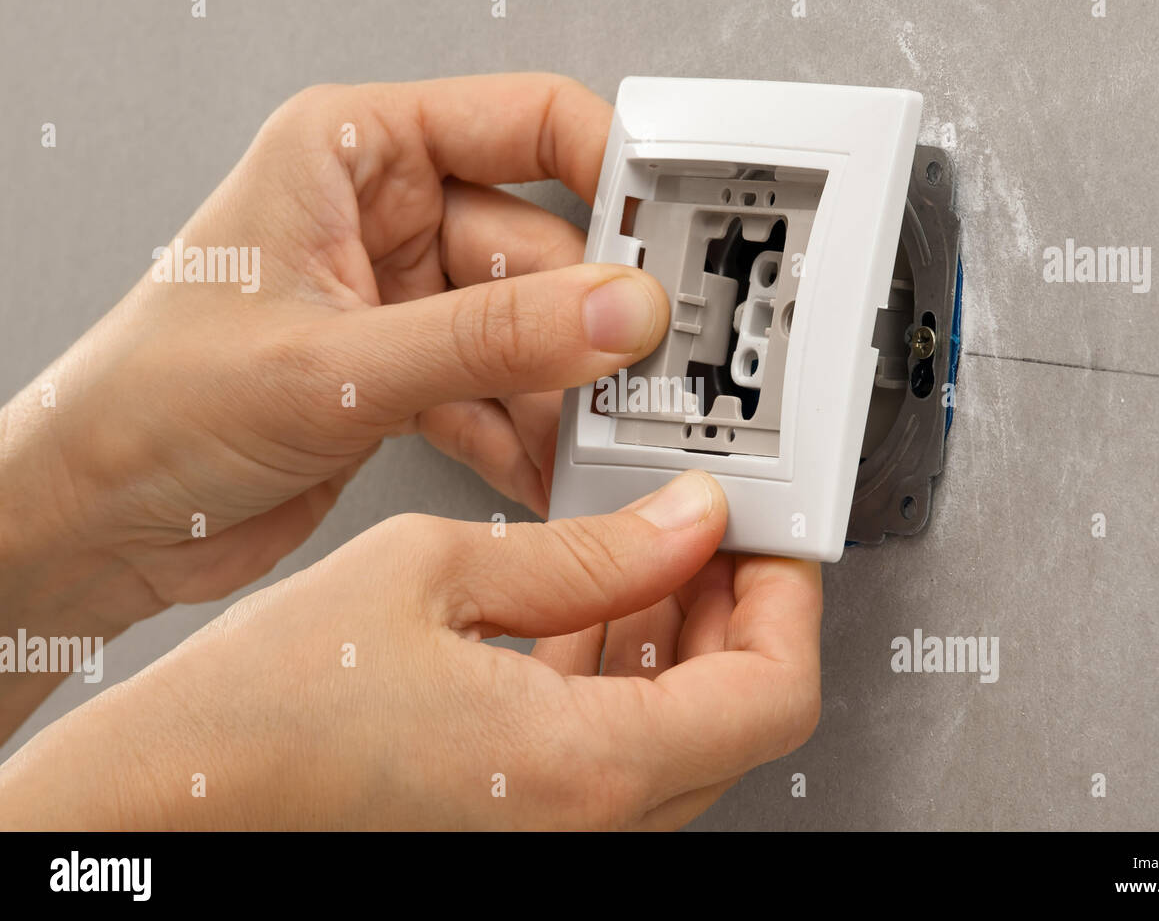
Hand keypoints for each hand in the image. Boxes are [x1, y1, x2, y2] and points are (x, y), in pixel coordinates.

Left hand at [0, 74, 664, 632]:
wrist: (98, 522)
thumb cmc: (151, 408)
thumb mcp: (335, 363)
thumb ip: (487, 339)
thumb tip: (614, 311)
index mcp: (353, 154)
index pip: (524, 123)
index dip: (611, 169)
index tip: (672, 233)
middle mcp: (384, 218)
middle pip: (541, 244)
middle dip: (588, 319)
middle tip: (639, 371)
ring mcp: (401, 300)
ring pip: (528, 329)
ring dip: (561, 391)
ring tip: (592, 436)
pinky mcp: (407, 374)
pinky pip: (499, 390)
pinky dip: (524, 435)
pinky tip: (544, 471)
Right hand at [0, 473, 822, 829]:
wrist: (174, 794)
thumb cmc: (264, 709)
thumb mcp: (433, 575)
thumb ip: (586, 554)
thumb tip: (681, 524)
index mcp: (582, 769)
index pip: (771, 694)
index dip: (787, 601)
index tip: (767, 539)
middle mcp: (585, 825)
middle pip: (738, 715)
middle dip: (734, 610)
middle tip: (708, 529)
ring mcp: (556, 832)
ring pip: (682, 733)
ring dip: (681, 638)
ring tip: (643, 549)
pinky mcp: (523, 820)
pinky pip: (617, 753)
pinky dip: (624, 677)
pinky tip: (587, 603)